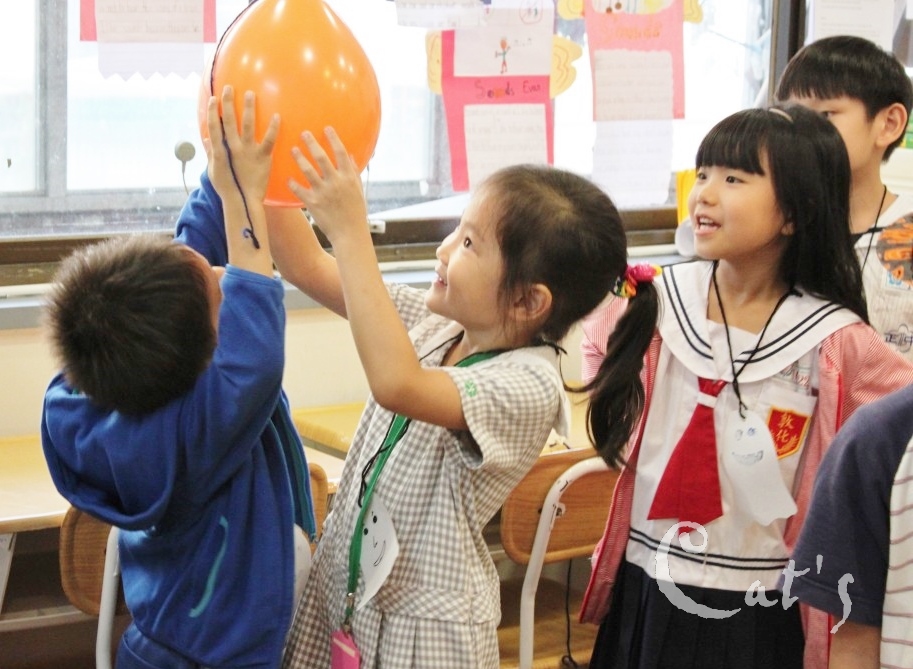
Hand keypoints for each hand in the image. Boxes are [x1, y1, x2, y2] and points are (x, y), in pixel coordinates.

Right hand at [204, 86, 278, 205]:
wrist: (243, 201)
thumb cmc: (228, 187)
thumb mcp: (215, 170)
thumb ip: (210, 152)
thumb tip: (205, 139)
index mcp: (221, 151)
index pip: (214, 127)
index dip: (214, 112)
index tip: (214, 98)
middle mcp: (233, 148)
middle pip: (229, 122)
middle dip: (228, 103)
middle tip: (229, 88)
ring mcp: (248, 152)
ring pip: (247, 126)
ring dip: (248, 109)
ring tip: (250, 94)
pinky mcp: (262, 158)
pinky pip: (269, 140)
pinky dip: (273, 128)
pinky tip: (277, 116)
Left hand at [287, 128, 368, 243]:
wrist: (350, 234)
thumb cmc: (356, 213)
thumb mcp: (359, 191)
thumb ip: (354, 172)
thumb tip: (351, 156)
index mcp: (348, 178)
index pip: (341, 153)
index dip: (333, 139)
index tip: (326, 128)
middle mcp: (336, 182)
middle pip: (321, 157)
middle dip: (311, 143)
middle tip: (303, 133)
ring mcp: (324, 192)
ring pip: (307, 171)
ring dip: (299, 158)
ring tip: (293, 150)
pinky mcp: (313, 203)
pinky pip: (300, 190)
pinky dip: (293, 184)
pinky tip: (288, 178)